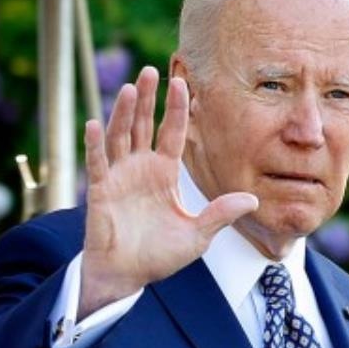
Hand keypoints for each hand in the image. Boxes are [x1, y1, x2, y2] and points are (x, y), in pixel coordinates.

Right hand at [77, 66, 257, 319]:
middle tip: (150, 71)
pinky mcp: (100, 191)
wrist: (127, 276)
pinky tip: (95, 124)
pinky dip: (95, 145)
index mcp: (164, 174)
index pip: (172, 133)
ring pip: (120, 137)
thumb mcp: (198, 235)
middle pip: (143, 126)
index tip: (182, 83)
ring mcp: (119, 177)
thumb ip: (221, 215)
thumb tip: (253, 199)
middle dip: (147, 99)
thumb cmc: (159, 256)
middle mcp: (140, 169)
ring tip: (130, 89)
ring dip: (124, 113)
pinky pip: (96, 163)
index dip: (177, 109)